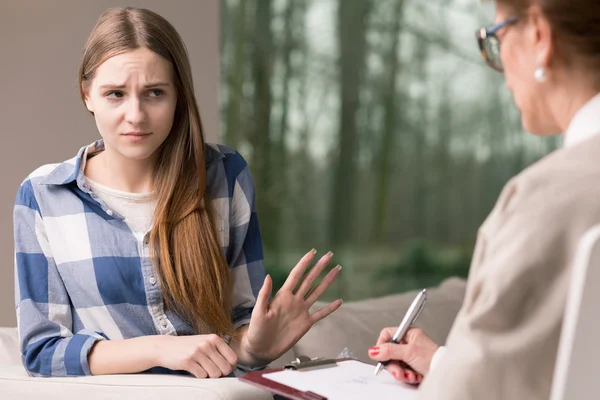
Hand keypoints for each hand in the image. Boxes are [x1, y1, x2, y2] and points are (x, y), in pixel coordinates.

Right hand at [156, 334, 237, 377]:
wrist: (165, 347)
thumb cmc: (188, 347)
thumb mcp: (205, 343)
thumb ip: (219, 351)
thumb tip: (232, 368)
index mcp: (215, 338)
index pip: (233, 359)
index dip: (230, 367)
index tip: (222, 368)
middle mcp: (207, 344)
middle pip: (225, 369)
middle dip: (219, 373)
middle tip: (210, 370)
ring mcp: (198, 351)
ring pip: (215, 374)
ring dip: (209, 375)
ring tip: (201, 369)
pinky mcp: (188, 361)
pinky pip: (202, 376)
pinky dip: (199, 376)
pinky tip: (193, 370)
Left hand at [241, 249, 342, 363]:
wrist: (261, 348)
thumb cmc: (256, 329)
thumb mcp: (258, 311)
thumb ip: (264, 294)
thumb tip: (268, 276)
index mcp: (283, 296)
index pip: (296, 275)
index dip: (304, 264)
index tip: (312, 252)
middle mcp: (294, 300)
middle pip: (309, 280)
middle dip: (319, 268)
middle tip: (329, 255)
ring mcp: (301, 311)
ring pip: (317, 293)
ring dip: (327, 282)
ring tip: (336, 271)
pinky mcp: (305, 323)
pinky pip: (320, 314)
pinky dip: (330, 308)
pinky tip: (339, 301)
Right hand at [368, 328, 438, 384]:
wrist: (445, 373)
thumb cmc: (433, 358)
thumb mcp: (409, 352)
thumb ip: (390, 351)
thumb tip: (374, 350)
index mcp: (408, 334)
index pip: (387, 335)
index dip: (382, 345)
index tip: (380, 354)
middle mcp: (408, 343)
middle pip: (389, 352)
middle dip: (393, 364)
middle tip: (398, 371)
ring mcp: (410, 355)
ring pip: (395, 363)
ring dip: (401, 372)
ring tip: (410, 375)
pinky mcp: (412, 366)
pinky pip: (402, 371)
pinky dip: (407, 376)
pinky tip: (415, 376)